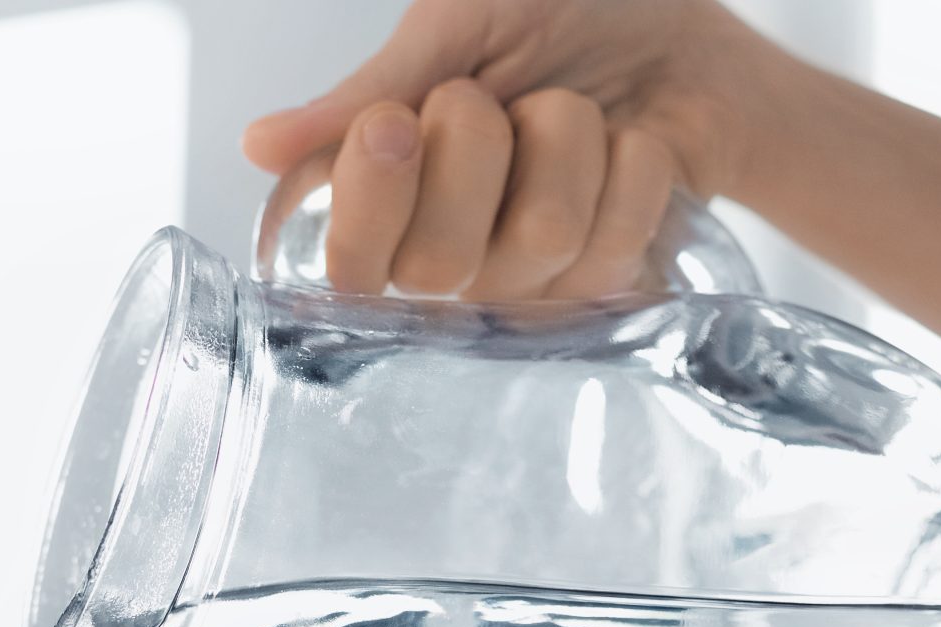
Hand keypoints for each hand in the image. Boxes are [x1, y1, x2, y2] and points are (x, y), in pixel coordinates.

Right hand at [242, 0, 776, 298]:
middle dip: (479, 142)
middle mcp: (451, 252)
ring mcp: (532, 280)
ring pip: (541, 234)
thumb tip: (259, 146)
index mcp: (389, 191)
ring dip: (568, 137)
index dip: (371, 197)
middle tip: (499, 98)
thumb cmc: (559, 12)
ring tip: (573, 111)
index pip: (344, 264)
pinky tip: (629, 146)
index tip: (397, 121)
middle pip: (440, 260)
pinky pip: (617, 239)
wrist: (681, 23)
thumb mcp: (456, 25)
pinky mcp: (609, 285)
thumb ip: (366, 92)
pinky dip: (631, 163)